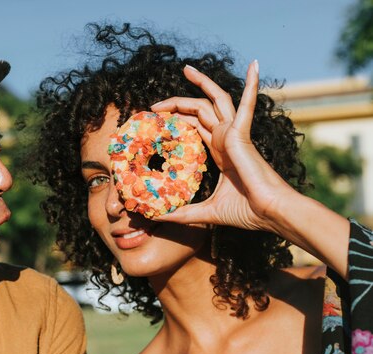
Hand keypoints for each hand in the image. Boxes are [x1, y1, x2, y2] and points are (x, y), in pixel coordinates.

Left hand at [150, 61, 295, 233]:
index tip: (154, 122)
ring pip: (215, 99)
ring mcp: (234, 134)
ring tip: (185, 69)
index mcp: (220, 153)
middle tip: (154, 106)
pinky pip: (246, 104)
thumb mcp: (206, 212)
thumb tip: (157, 218)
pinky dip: (251, 84)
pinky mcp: (242, 133)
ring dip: (201, 83)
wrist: (269, 213)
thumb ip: (183, 214)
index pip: (194, 128)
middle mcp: (226, 139)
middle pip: (199, 111)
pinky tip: (253, 65)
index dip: (175, 122)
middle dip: (176, 104)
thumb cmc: (246, 212)